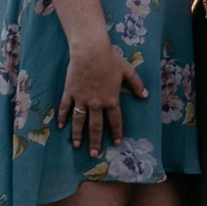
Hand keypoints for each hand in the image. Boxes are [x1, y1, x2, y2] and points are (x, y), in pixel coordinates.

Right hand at [61, 37, 147, 154]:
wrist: (90, 51)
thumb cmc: (110, 59)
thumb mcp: (127, 71)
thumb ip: (136, 84)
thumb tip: (145, 95)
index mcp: (111, 100)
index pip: (115, 121)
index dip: (116, 132)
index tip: (117, 143)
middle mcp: (96, 103)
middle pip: (95, 127)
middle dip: (95, 141)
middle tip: (94, 154)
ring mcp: (81, 99)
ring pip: (79, 121)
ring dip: (78, 134)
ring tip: (76, 145)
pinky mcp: (70, 93)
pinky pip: (65, 108)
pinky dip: (62, 117)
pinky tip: (61, 127)